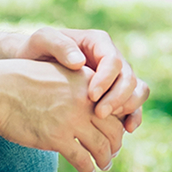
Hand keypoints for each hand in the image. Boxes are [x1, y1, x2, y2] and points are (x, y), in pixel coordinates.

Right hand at [0, 59, 120, 171]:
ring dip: (106, 159)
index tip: (114, 132)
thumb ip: (76, 87)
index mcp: (86, 80)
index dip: (117, 122)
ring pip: (102, 146)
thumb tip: (91, 106)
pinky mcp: (57, 138)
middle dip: (115, 144)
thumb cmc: (20, 82)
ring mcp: (71, 119)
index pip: (115, 106)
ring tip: (104, 165)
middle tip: (112, 153)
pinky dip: (89, 169)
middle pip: (114, 128)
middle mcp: (84, 99)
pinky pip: (83, 159)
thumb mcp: (56, 74)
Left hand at [11, 27, 149, 131]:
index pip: (113, 60)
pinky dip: (134, 116)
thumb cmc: (37, 50)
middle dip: (118, 98)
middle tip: (99, 114)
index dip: (107, 80)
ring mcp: (116, 77)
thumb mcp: (42, 41)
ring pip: (137, 91)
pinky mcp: (116, 94)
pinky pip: (133, 105)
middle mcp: (112, 59)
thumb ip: (59, 45)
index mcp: (99, 43)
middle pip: (129, 78)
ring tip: (110, 122)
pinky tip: (126, 129)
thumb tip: (79, 62)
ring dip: (129, 107)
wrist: (34, 65)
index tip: (91, 96)